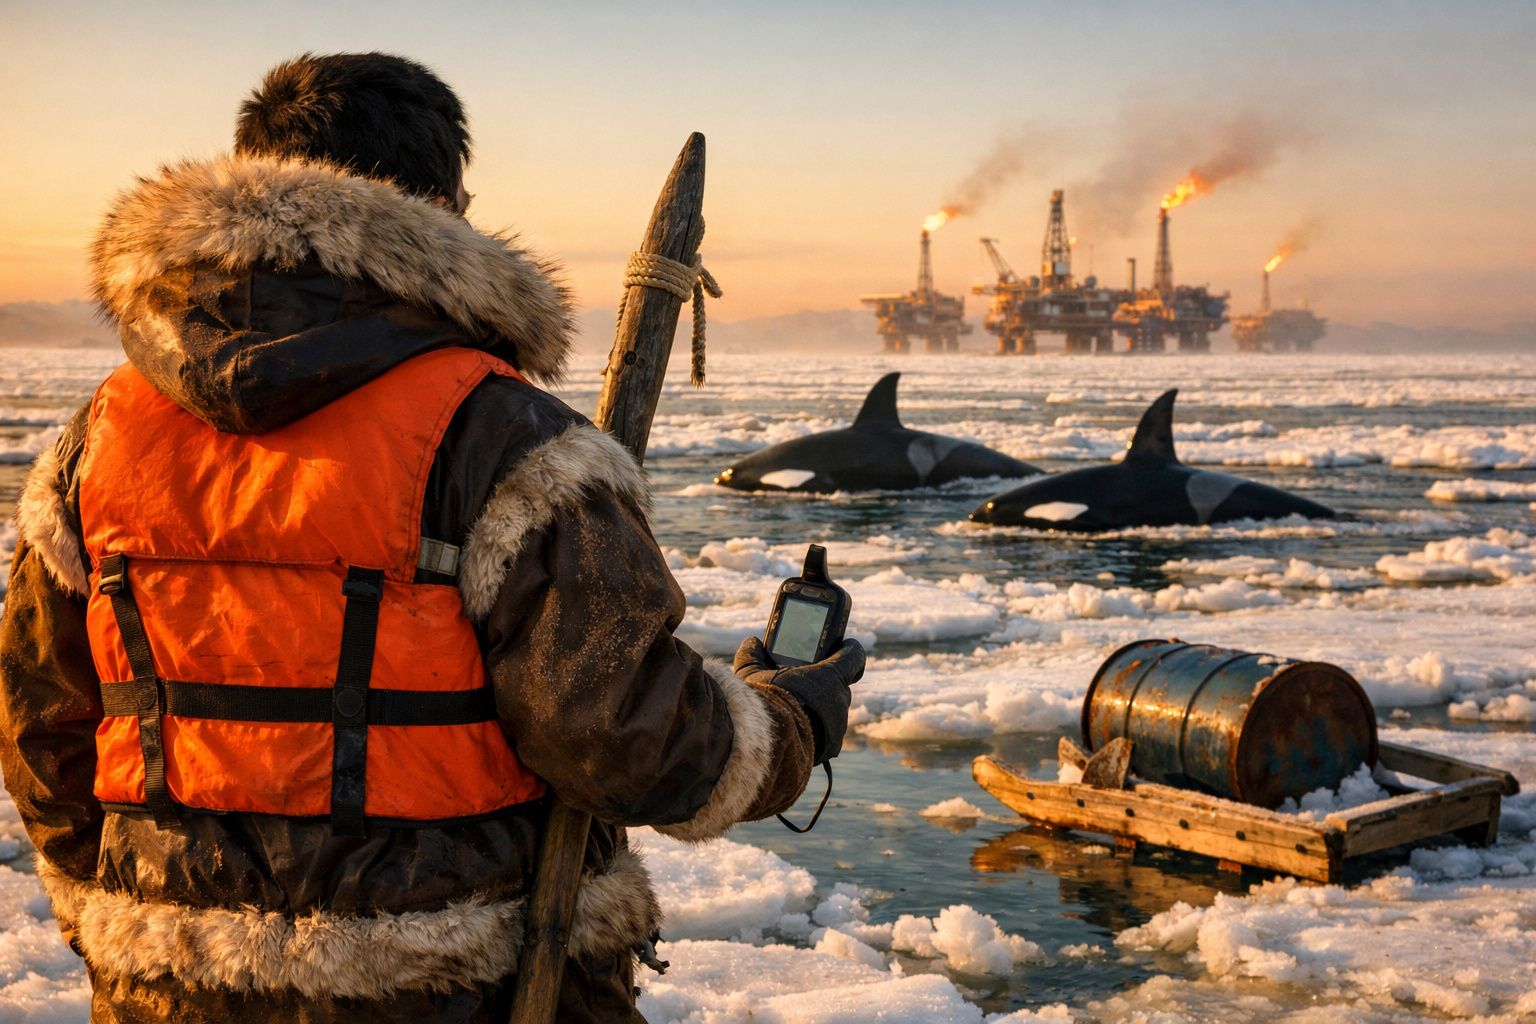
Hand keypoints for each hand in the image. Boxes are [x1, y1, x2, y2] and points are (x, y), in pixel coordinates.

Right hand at [734, 636, 864, 763]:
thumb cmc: (766, 704)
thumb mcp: (753, 674)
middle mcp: (840, 700)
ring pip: (833, 711)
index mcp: (830, 676)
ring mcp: (839, 725)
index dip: (847, 650)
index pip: (853, 656)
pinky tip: (794, 732)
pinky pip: (827, 735)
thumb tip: (751, 643)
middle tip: (803, 684)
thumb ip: (752, 656)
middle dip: (823, 684)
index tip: (841, 647)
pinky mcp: (832, 747)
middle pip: (839, 686)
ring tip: (794, 712)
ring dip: (818, 710)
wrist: (770, 747)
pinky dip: (814, 732)